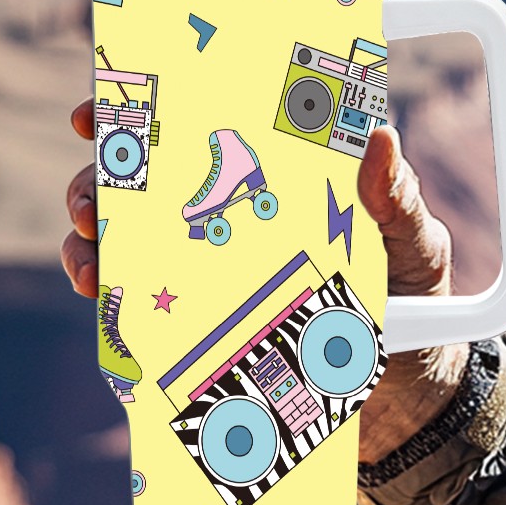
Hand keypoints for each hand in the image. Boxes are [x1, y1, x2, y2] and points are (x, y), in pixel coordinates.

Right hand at [60, 107, 469, 465]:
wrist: (408, 396)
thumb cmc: (413, 297)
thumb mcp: (412, 242)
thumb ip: (395, 199)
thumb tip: (381, 135)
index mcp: (274, 173)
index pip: (201, 124)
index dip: (145, 108)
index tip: (103, 109)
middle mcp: (230, 212)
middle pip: (143, 179)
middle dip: (99, 178)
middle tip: (94, 198)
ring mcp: (208, 267)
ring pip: (124, 237)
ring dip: (92, 238)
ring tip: (92, 254)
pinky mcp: (200, 323)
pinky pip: (137, 303)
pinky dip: (108, 295)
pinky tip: (102, 298)